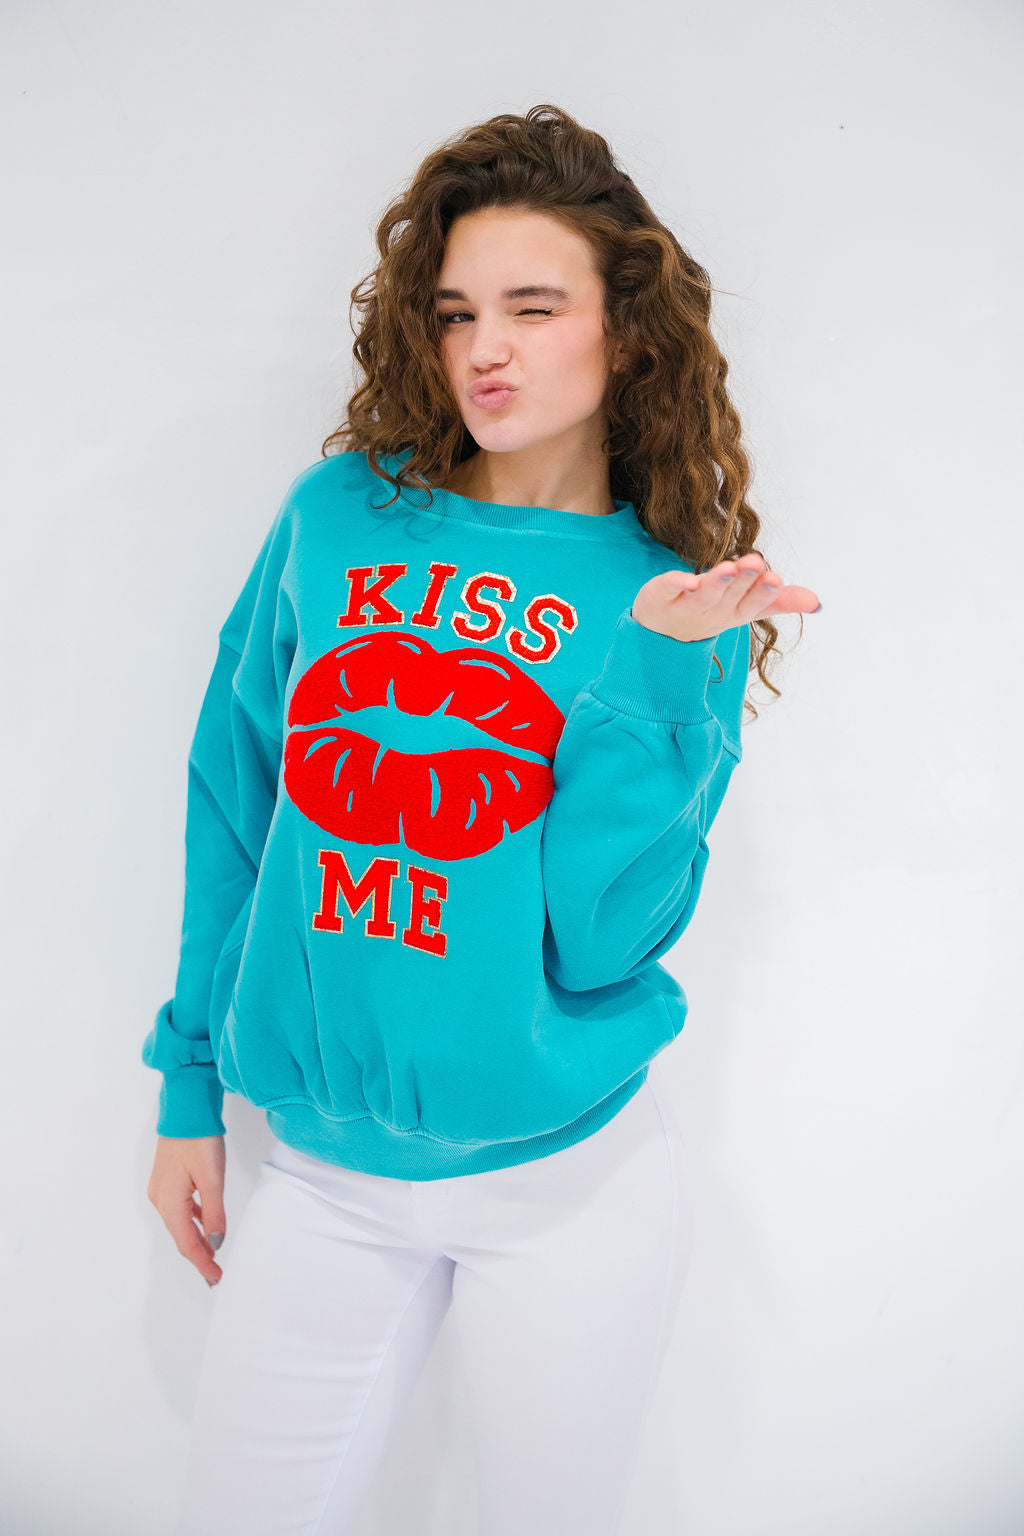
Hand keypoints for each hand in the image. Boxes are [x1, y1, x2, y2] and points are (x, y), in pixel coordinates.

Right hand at [147, 1135, 226, 1286]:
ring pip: (179, 1223)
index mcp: (169, 1201)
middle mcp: (160, 1199)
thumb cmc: (199, 1139)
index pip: (186, 1242)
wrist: (185, 1108)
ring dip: (196, 1239)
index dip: (202, 1262)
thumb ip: (213, 1213)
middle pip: (180, 1236)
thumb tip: (215, 1244)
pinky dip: (193, 1221)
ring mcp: (160, 1189)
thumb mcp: (212, 1177)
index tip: (217, 1278)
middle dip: (198, 1256)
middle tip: (215, 1274)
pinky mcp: (166, 1179)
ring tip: (212, 1255)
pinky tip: (205, 1223)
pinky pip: (180, 1209)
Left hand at [631, 553, 820, 643]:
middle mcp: (712, 611)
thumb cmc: (711, 613)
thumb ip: (780, 602)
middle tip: (756, 563)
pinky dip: (674, 584)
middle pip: (730, 596)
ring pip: (703, 595)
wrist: (661, 636)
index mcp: (735, 611)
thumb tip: (817, 603)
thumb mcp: (746, 608)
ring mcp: (685, 607)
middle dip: (744, 581)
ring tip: (729, 567)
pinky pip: (666, 590)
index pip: (753, 603)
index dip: (764, 592)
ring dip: (716, 582)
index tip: (777, 578)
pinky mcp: (659, 598)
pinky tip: (684, 579)